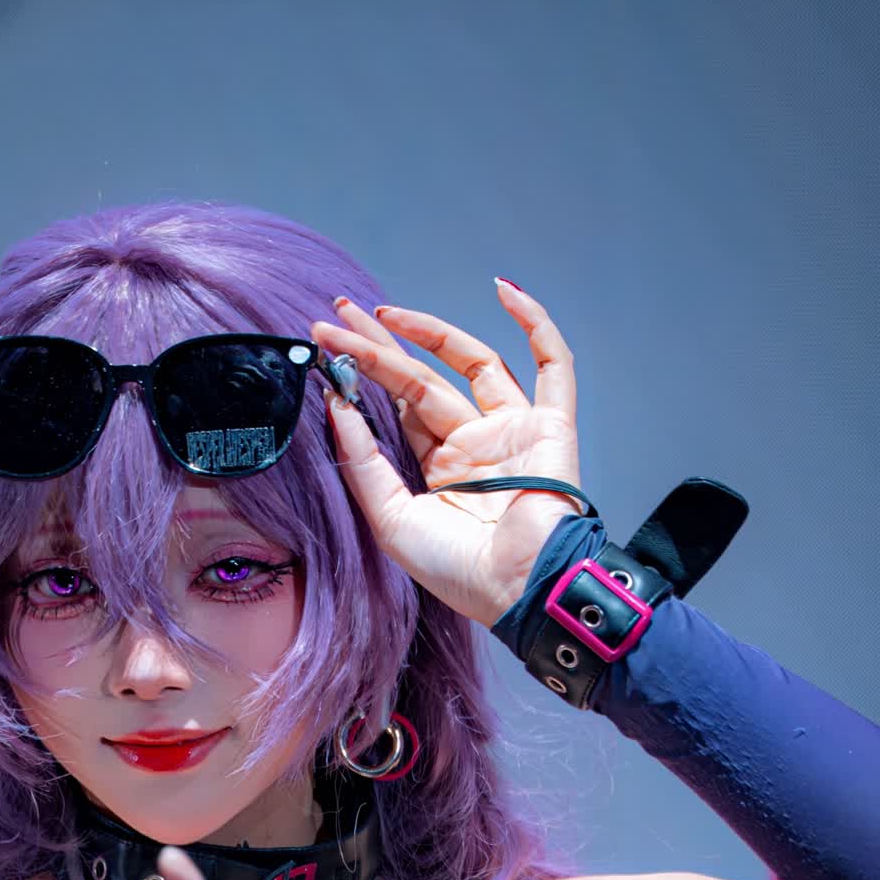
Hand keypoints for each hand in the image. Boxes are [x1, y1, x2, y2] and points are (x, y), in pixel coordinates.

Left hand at [310, 281, 585, 627]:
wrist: (517, 587)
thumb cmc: (456, 570)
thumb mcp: (390, 518)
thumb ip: (362, 460)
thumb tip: (335, 402)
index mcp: (438, 469)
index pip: (397, 407)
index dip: (363, 375)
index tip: (326, 344)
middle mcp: (474, 444)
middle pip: (422, 378)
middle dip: (378, 346)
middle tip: (336, 313)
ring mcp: (513, 431)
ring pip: (472, 362)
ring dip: (430, 331)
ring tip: (383, 312)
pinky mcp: (551, 427)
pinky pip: (553, 366)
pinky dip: (536, 325)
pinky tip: (504, 291)